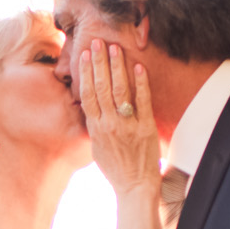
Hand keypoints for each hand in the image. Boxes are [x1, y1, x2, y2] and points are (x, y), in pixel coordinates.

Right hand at [79, 42, 158, 196]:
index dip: (85, 72)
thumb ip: (94, 125)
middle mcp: (109, 124)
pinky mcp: (145, 128)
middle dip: (98, 62)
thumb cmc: (116, 168)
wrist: (134, 187)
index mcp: (95, 128)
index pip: (87, 94)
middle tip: (97, 41)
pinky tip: (138, 67)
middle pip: (101, 87)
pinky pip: (142, 101)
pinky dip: (140, 83)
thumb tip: (89, 107)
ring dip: (116, 67)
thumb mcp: (97, 147)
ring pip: (119, 90)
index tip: (84, 54)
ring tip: (114, 48)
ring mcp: (127, 126)